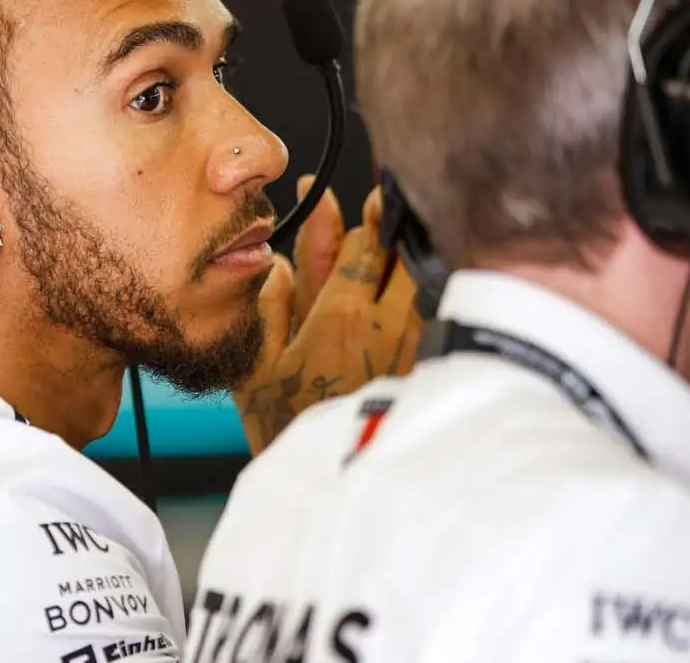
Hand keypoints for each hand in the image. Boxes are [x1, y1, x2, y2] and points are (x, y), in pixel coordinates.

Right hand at [233, 179, 426, 454]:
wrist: (337, 488)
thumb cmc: (290, 433)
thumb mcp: (258, 369)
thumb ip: (270, 309)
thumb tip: (276, 265)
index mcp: (342, 318)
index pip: (363, 248)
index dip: (360, 217)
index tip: (355, 200)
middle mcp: (387, 327)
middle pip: (403, 257)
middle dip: (394, 229)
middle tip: (388, 206)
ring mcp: (415, 348)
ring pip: (423, 285)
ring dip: (411, 263)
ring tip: (405, 243)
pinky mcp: (429, 369)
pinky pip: (431, 320)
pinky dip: (423, 302)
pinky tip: (419, 297)